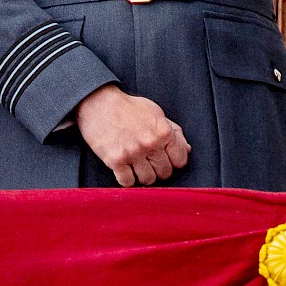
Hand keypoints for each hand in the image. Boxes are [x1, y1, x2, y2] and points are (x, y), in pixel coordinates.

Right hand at [74, 84, 191, 186]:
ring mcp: (132, 153)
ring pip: (148, 180)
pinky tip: (124, 169)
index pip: (180, 161)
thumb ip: (173, 131)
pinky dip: (127, 179)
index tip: (165, 159)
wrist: (98, 103)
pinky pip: (128, 182)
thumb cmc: (127, 107)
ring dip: (143, 176)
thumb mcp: (155, 113)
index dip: (174, 162)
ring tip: (137, 166)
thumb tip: (187, 149)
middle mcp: (150, 143)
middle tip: (149, 163)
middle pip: (165, 173)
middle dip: (158, 170)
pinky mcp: (115, 160)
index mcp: (163, 131)